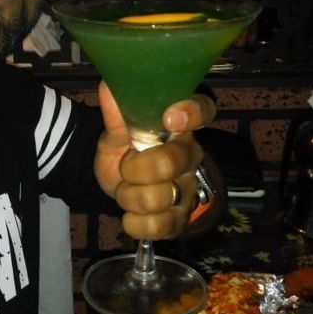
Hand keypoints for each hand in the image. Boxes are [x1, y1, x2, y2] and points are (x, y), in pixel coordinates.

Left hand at [94, 82, 215, 239]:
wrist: (117, 184)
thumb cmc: (123, 150)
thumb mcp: (114, 133)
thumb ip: (116, 115)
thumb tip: (109, 87)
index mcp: (179, 126)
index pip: (203, 110)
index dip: (192, 113)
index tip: (170, 118)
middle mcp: (191, 155)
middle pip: (172, 162)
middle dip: (136, 168)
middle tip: (127, 166)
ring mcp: (188, 188)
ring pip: (161, 198)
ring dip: (130, 197)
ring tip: (126, 189)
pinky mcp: (181, 218)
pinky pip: (161, 226)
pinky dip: (137, 224)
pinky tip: (131, 215)